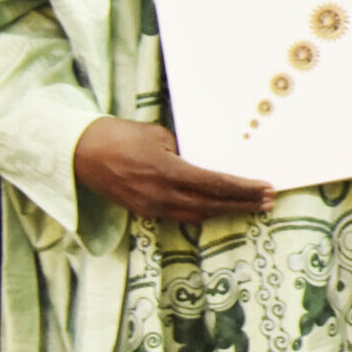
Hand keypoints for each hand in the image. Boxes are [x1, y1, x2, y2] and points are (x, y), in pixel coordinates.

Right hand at [73, 117, 273, 222]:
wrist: (81, 152)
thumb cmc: (121, 136)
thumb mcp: (161, 136)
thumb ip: (187, 151)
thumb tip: (211, 159)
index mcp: (168, 172)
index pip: (216, 184)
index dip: (244, 189)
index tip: (267, 188)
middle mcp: (162, 195)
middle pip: (213, 204)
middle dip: (244, 204)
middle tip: (269, 201)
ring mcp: (151, 207)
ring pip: (198, 214)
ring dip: (226, 210)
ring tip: (252, 206)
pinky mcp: (143, 211)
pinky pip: (180, 216)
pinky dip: (203, 212)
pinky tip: (218, 208)